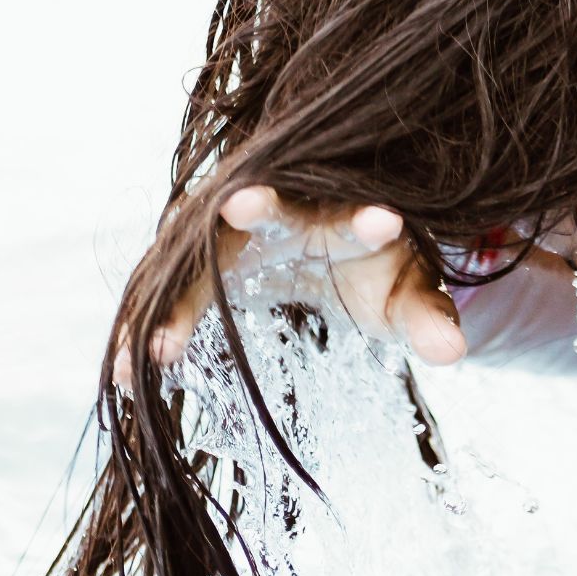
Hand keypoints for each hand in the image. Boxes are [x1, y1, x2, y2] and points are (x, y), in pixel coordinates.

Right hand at [112, 184, 466, 389]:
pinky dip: (145, 327)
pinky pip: (167, 288)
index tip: (383, 224)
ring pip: (198, 253)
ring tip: (149, 354)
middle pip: (262, 201)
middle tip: (239, 207)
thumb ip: (428, 319)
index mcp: (338, 213)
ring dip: (172, 300)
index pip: (351, 212)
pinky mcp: (196, 255)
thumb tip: (455, 352)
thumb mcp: (405, 296)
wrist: (323, 240)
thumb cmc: (373, 268)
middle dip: (254, 207)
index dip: (366, 220)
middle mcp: (279, 208)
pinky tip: (122, 374)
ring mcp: (228, 229)